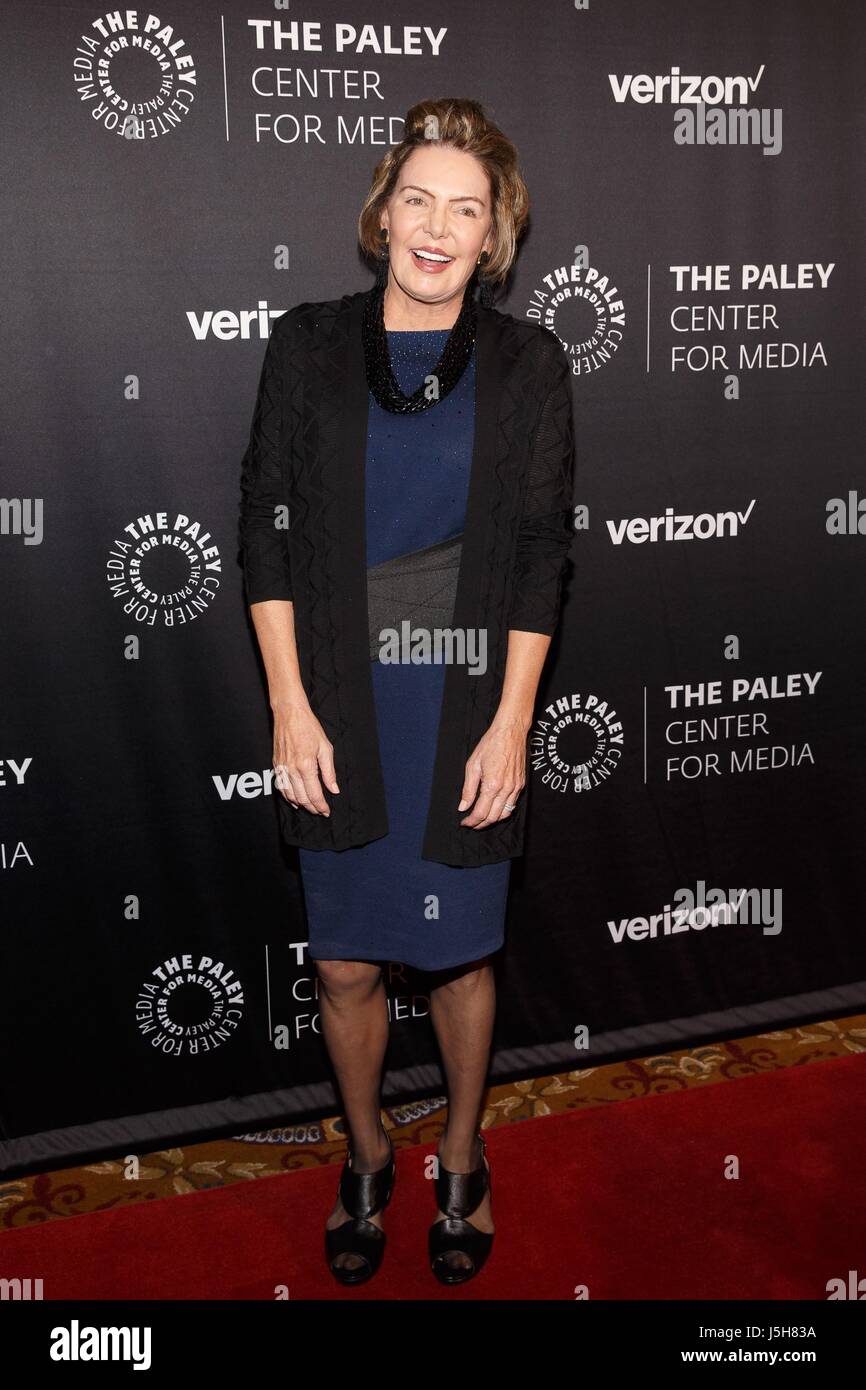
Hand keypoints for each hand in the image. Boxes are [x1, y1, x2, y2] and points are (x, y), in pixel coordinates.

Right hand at [272, 701, 338, 815]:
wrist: (289, 714)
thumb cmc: (309, 727)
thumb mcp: (325, 748)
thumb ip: (329, 772)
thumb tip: (334, 789)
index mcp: (306, 766)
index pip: (314, 794)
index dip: (321, 806)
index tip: (326, 811)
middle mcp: (291, 769)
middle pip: (302, 798)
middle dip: (312, 808)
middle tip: (320, 811)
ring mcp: (282, 768)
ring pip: (289, 795)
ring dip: (300, 804)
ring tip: (310, 808)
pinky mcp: (276, 765)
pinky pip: (281, 787)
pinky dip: (287, 796)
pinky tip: (294, 800)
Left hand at [458, 715, 528, 827]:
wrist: (511, 732)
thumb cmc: (490, 745)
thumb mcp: (472, 765)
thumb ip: (468, 789)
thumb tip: (463, 807)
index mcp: (492, 785)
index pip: (480, 812)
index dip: (471, 821)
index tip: (464, 822)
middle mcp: (506, 789)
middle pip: (493, 817)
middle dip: (480, 824)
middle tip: (471, 824)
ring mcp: (516, 787)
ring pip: (505, 814)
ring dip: (492, 820)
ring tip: (481, 820)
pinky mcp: (521, 784)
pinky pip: (512, 804)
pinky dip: (502, 811)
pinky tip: (494, 809)